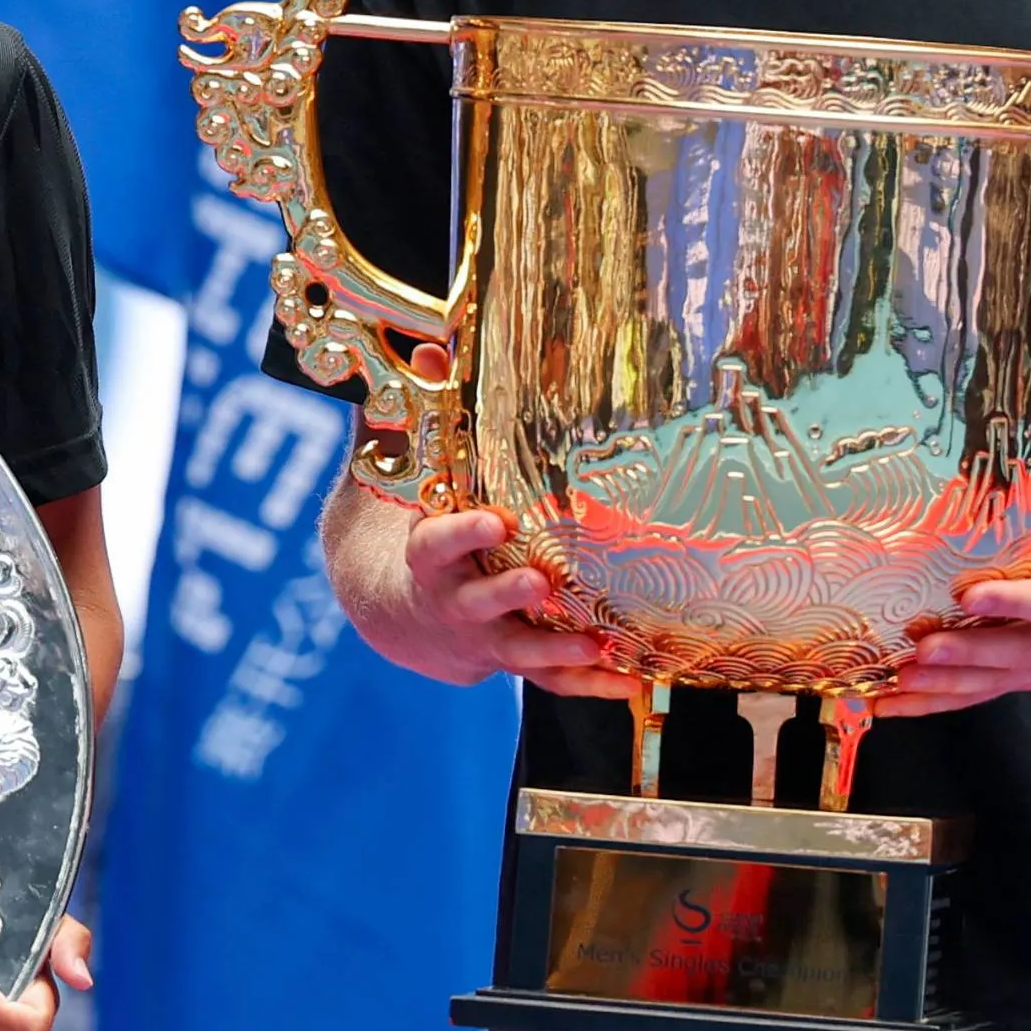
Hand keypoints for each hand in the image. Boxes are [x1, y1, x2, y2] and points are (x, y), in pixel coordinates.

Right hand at [332, 346, 637, 701]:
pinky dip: (587, 684)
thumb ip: (415, 416)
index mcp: (426, 554)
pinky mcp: (511, 661)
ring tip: (595, 644)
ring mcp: (484, 637)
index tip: (494, 519)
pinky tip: (629, 683)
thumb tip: (433, 345)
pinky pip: (550, 681)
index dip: (462, 533)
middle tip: (540, 583)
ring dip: (555, 650)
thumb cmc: (415, 529)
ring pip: (518, 651)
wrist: (401, 614)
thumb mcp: (402, 475)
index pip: (436, 543)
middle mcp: (454, 600)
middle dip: (507, 595)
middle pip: (477, 603)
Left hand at [870, 452, 1030, 719]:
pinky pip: (982, 691)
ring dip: (948, 687)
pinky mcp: (1027, 671)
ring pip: (999, 682)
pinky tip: (892, 703)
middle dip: (971, 655)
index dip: (1022, 604)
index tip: (970, 595)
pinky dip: (938, 701)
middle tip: (922, 650)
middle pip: (1024, 653)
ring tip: (899, 683)